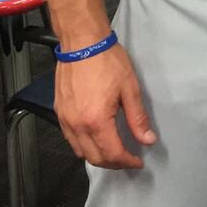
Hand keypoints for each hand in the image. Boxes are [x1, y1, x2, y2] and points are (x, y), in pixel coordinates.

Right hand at [55, 41, 156, 169]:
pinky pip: (70, 139)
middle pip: (94, 158)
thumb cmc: (107, 61)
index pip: (112, 154)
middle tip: (128, 158)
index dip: (127, 161)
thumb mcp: (130, 89)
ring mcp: (64, 119)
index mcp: (96, 121)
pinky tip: (96, 138)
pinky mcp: (59, 112)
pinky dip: (84, 145)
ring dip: (97, 157)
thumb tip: (147, 140)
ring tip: (114, 151)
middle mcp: (77, 125)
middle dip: (113, 163)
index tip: (138, 161)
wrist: (82, 42)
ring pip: (80, 151)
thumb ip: (137, 118)